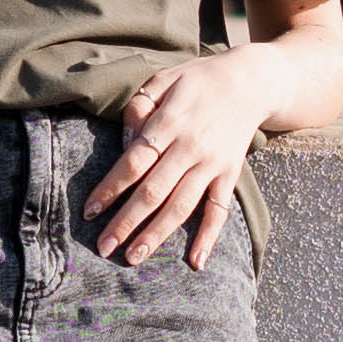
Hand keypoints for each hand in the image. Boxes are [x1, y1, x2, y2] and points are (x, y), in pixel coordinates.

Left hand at [86, 46, 266, 274]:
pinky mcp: (230, 175)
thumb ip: (140, 106)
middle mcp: (191, 148)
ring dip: (156, 235)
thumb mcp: (164, 79)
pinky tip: (196, 261)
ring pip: (181, 207)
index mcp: (170, 123)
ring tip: (134, 257)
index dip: (110, 188)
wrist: (252, 81)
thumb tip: (126, 138)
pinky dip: (209, 237)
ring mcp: (212, 164)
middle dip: (126, 222)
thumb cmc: (198, 80)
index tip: (90, 210)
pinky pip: (219, 210)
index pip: (134, 162)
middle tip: (104, 247)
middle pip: (153, 192)